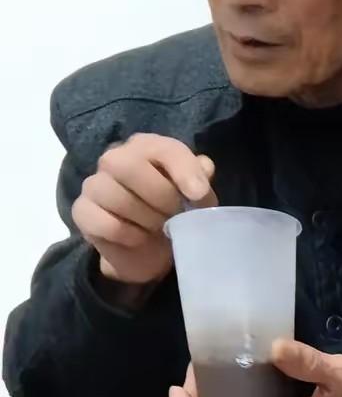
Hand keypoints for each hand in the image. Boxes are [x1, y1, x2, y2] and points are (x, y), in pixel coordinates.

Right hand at [72, 133, 215, 291]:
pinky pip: (106, 224)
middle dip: (160, 196)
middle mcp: (115, 159)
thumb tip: (204, 167)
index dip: (183, 170)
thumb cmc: (173, 213)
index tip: (199, 196)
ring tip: (159, 228)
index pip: (163, 148)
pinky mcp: (82, 212)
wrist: (149, 248)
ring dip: (147, 219)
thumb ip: (200, 179)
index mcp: (146, 147)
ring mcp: (94, 185)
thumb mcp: (194, 196)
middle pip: (129, 166)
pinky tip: (138, 238)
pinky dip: (130, 236)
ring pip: (116, 196)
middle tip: (174, 215)